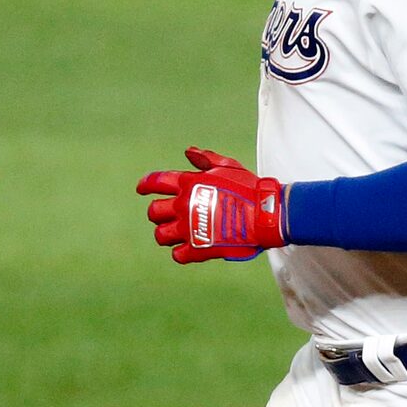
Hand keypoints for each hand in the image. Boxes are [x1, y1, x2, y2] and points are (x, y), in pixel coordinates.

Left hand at [136, 146, 285, 262]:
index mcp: (188, 184)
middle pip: (154, 212)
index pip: (156, 182)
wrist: (265, 214)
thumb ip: (205, 159)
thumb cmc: (249, 188)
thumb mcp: (227, 167)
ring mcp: (189, 228)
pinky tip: (189, 249)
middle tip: (167, 217)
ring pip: (161, 235)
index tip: (141, 189)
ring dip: (166, 235)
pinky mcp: (198, 248)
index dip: (145, 185)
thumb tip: (188, 152)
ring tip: (176, 235)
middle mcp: (183, 205)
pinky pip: (178, 255)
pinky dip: (181, 253)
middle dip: (158, 214)